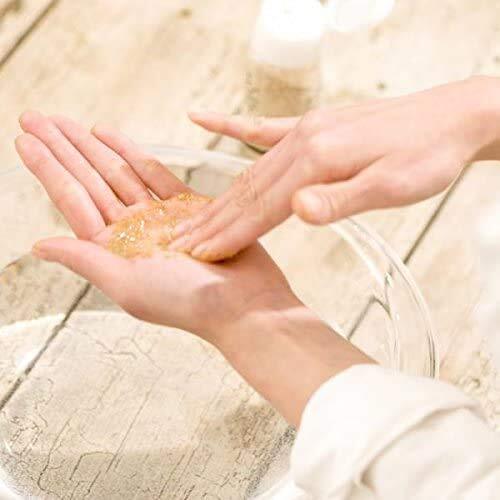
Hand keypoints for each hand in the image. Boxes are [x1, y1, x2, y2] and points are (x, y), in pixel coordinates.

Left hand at [15, 111, 297, 345]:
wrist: (243, 303)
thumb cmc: (188, 302)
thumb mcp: (127, 285)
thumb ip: (85, 260)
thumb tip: (38, 246)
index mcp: (113, 249)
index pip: (72, 200)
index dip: (47, 168)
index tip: (24, 139)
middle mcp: (132, 231)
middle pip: (90, 181)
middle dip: (63, 149)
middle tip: (35, 118)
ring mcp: (160, 218)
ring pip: (119, 174)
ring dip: (93, 147)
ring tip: (68, 122)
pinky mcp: (190, 208)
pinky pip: (157, 175)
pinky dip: (135, 155)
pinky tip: (112, 137)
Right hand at [170, 76, 499, 260]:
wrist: (450, 118)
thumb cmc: (427, 156)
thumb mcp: (395, 186)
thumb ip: (343, 198)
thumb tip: (297, 209)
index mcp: (318, 160)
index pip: (262, 208)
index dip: (230, 235)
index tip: (201, 255)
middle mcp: (301, 140)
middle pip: (247, 190)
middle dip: (213, 221)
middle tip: (179, 244)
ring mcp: (303, 129)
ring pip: (250, 169)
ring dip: (219, 196)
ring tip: (191, 215)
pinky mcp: (310, 125)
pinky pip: (260, 128)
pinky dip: (230, 127)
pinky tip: (203, 118)